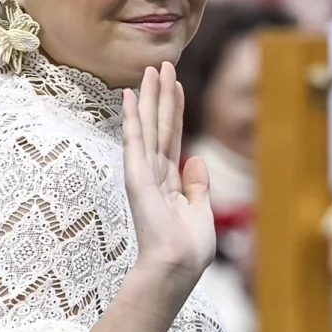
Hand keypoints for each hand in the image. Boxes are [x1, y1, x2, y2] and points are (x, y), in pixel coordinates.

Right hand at [121, 62, 213, 286]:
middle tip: (162, 64)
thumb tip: (196, 159)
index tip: (178, 85)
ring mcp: (144, 173)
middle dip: (162, 95)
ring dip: (150, 96)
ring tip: (151, 68)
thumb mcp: (200, 210)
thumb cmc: (188, 248)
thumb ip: (197, 185)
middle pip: (161, 125)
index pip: (173, 137)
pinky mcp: (137, 176)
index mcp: (171, 182)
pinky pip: (135, 140)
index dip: (176, 110)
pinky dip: (133, 117)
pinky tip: (131, 95)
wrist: (177, 267)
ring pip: (150, 126)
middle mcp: (155, 173)